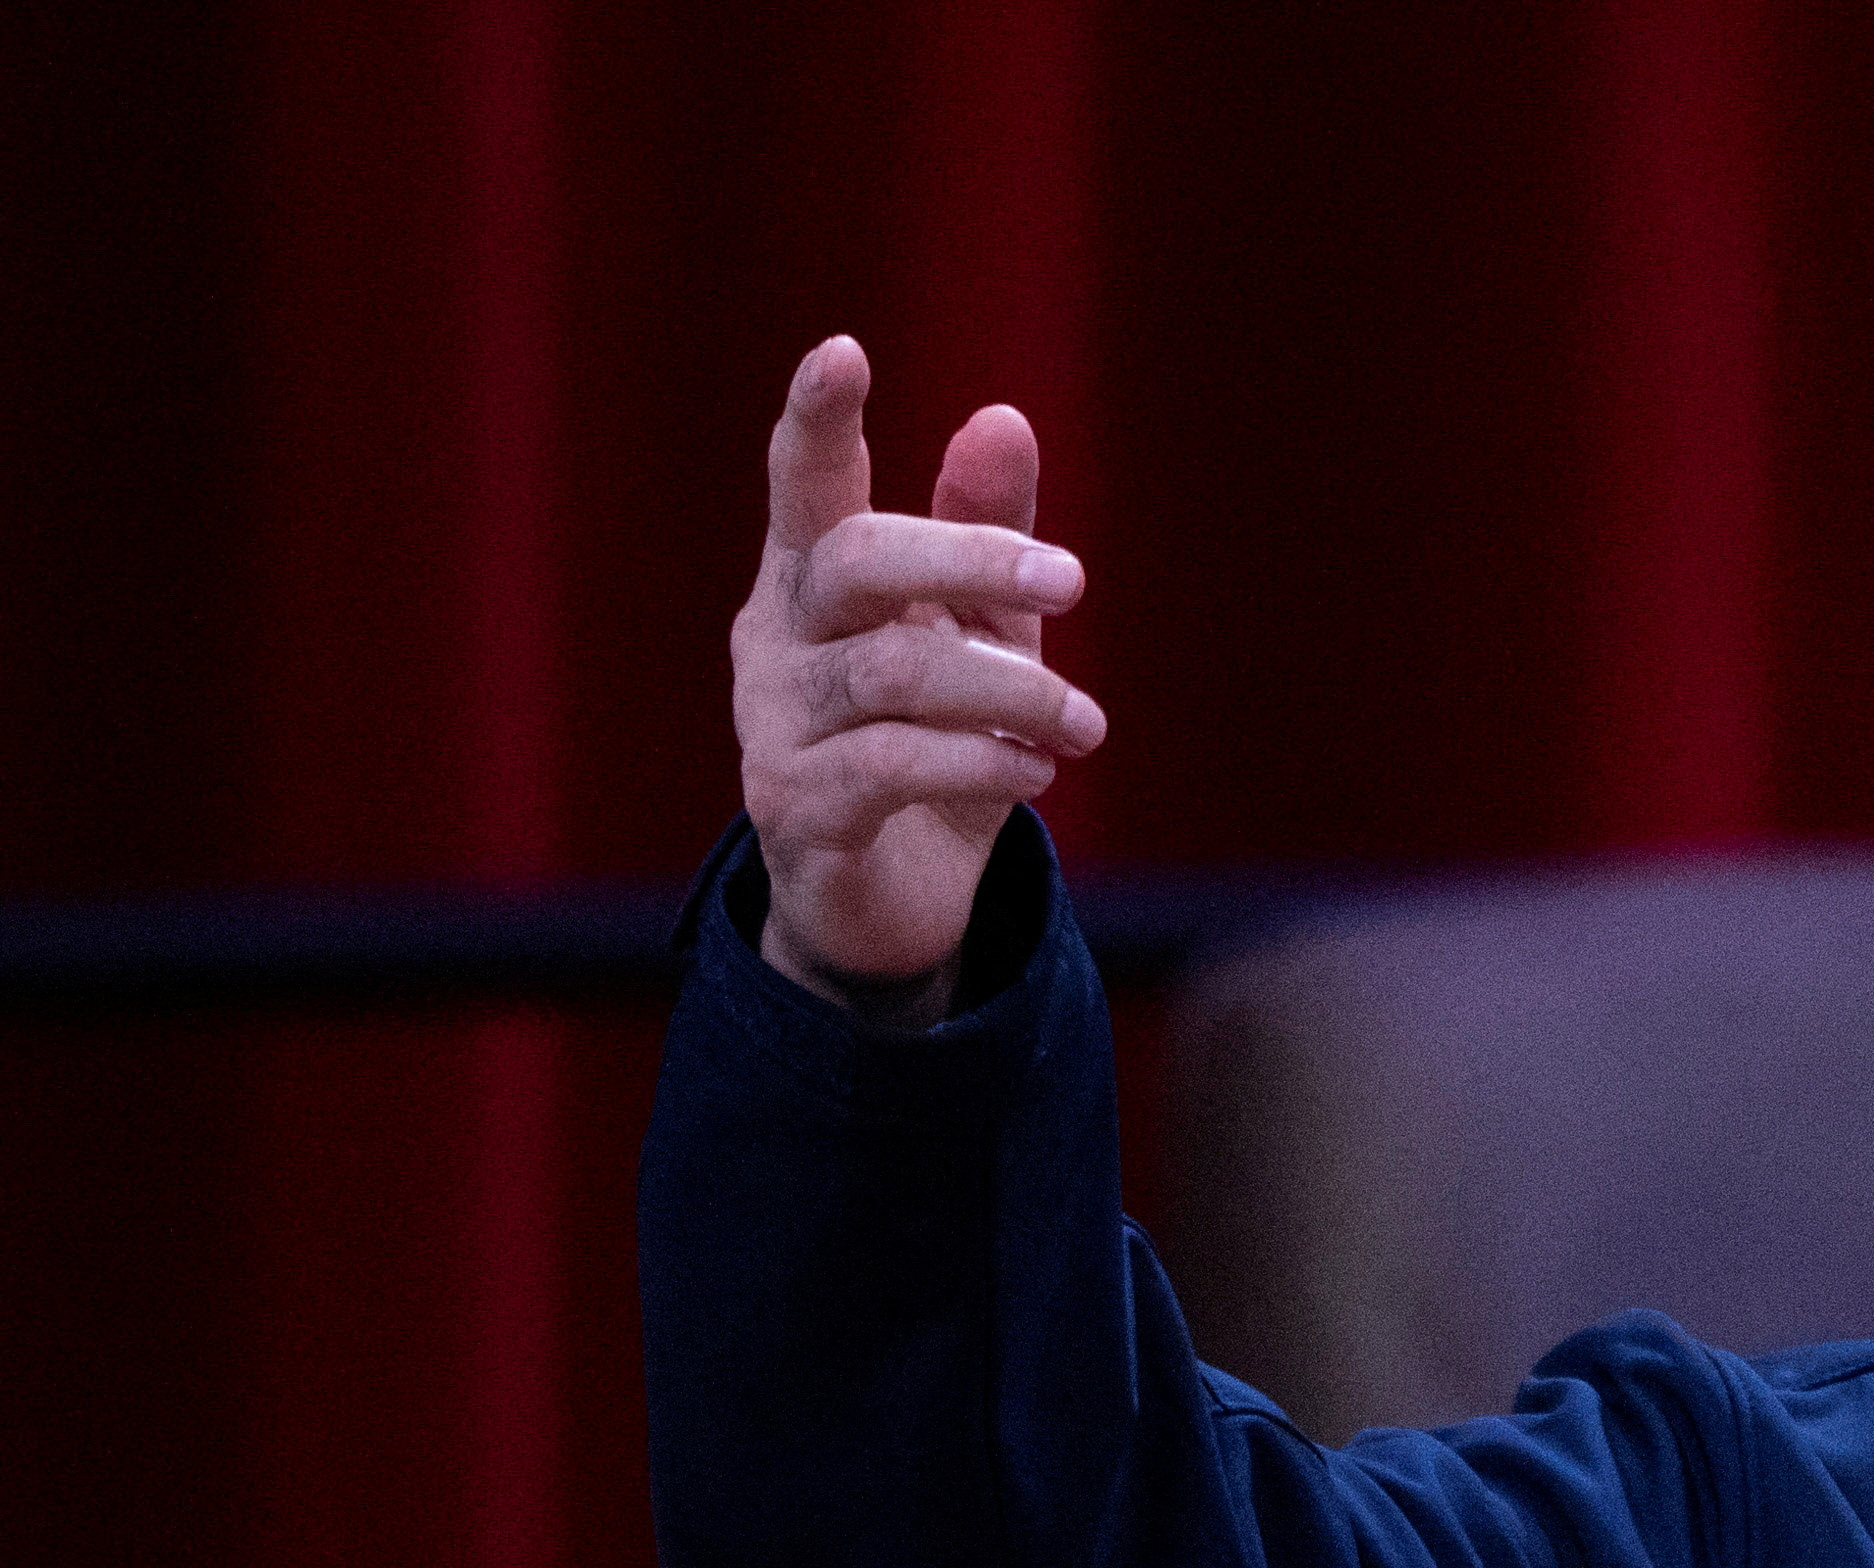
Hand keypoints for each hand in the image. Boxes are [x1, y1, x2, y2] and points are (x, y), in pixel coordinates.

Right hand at [730, 335, 1106, 1023]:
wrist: (895, 899)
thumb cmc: (934, 738)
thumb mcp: (977, 633)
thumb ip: (985, 534)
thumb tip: (1003, 416)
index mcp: (810, 577)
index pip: (802, 482)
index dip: (815, 419)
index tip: (843, 351)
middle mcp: (777, 637)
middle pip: (855, 559)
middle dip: (970, 558)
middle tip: (1073, 581)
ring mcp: (774, 725)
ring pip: (891, 673)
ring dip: (1008, 690)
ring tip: (1086, 724)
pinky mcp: (797, 809)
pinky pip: (889, 767)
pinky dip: (979, 763)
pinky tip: (1039, 773)